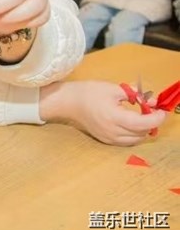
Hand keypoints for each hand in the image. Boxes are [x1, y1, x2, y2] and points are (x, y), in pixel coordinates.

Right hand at [40, 81, 167, 145]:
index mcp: (114, 118)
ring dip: (143, 129)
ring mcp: (109, 139)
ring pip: (136, 139)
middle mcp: (113, 132)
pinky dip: (134, 134)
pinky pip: (127, 141)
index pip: (143, 123)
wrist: (68, 102)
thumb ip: (134, 94)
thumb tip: (152, 100)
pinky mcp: (106, 140)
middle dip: (151, 122)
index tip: (162, 110)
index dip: (156, 118)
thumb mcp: (113, 88)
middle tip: (152, 110)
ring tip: (142, 116)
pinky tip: (131, 123)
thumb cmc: (88, 92)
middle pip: (142, 133)